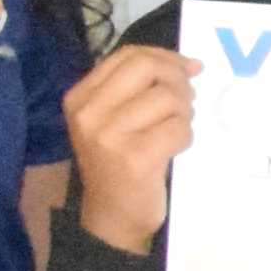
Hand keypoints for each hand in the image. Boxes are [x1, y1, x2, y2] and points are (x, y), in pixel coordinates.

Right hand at [62, 46, 193, 254]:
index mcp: (80, 98)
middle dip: (177, 79)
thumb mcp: (114, 118)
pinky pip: (178, 129)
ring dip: (184, 113)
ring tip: (175, 129)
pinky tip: (173, 149)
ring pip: (168, 99)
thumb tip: (189, 64)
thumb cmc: (119, 162)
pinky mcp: (134, 158)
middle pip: (147, 68)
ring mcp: (108, 136)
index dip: (165, 57)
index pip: (128, 56)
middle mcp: (88, 113)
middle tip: (187, 100)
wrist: (112, 214)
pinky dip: (185, 136)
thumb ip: (139, 88)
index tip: (188, 68)